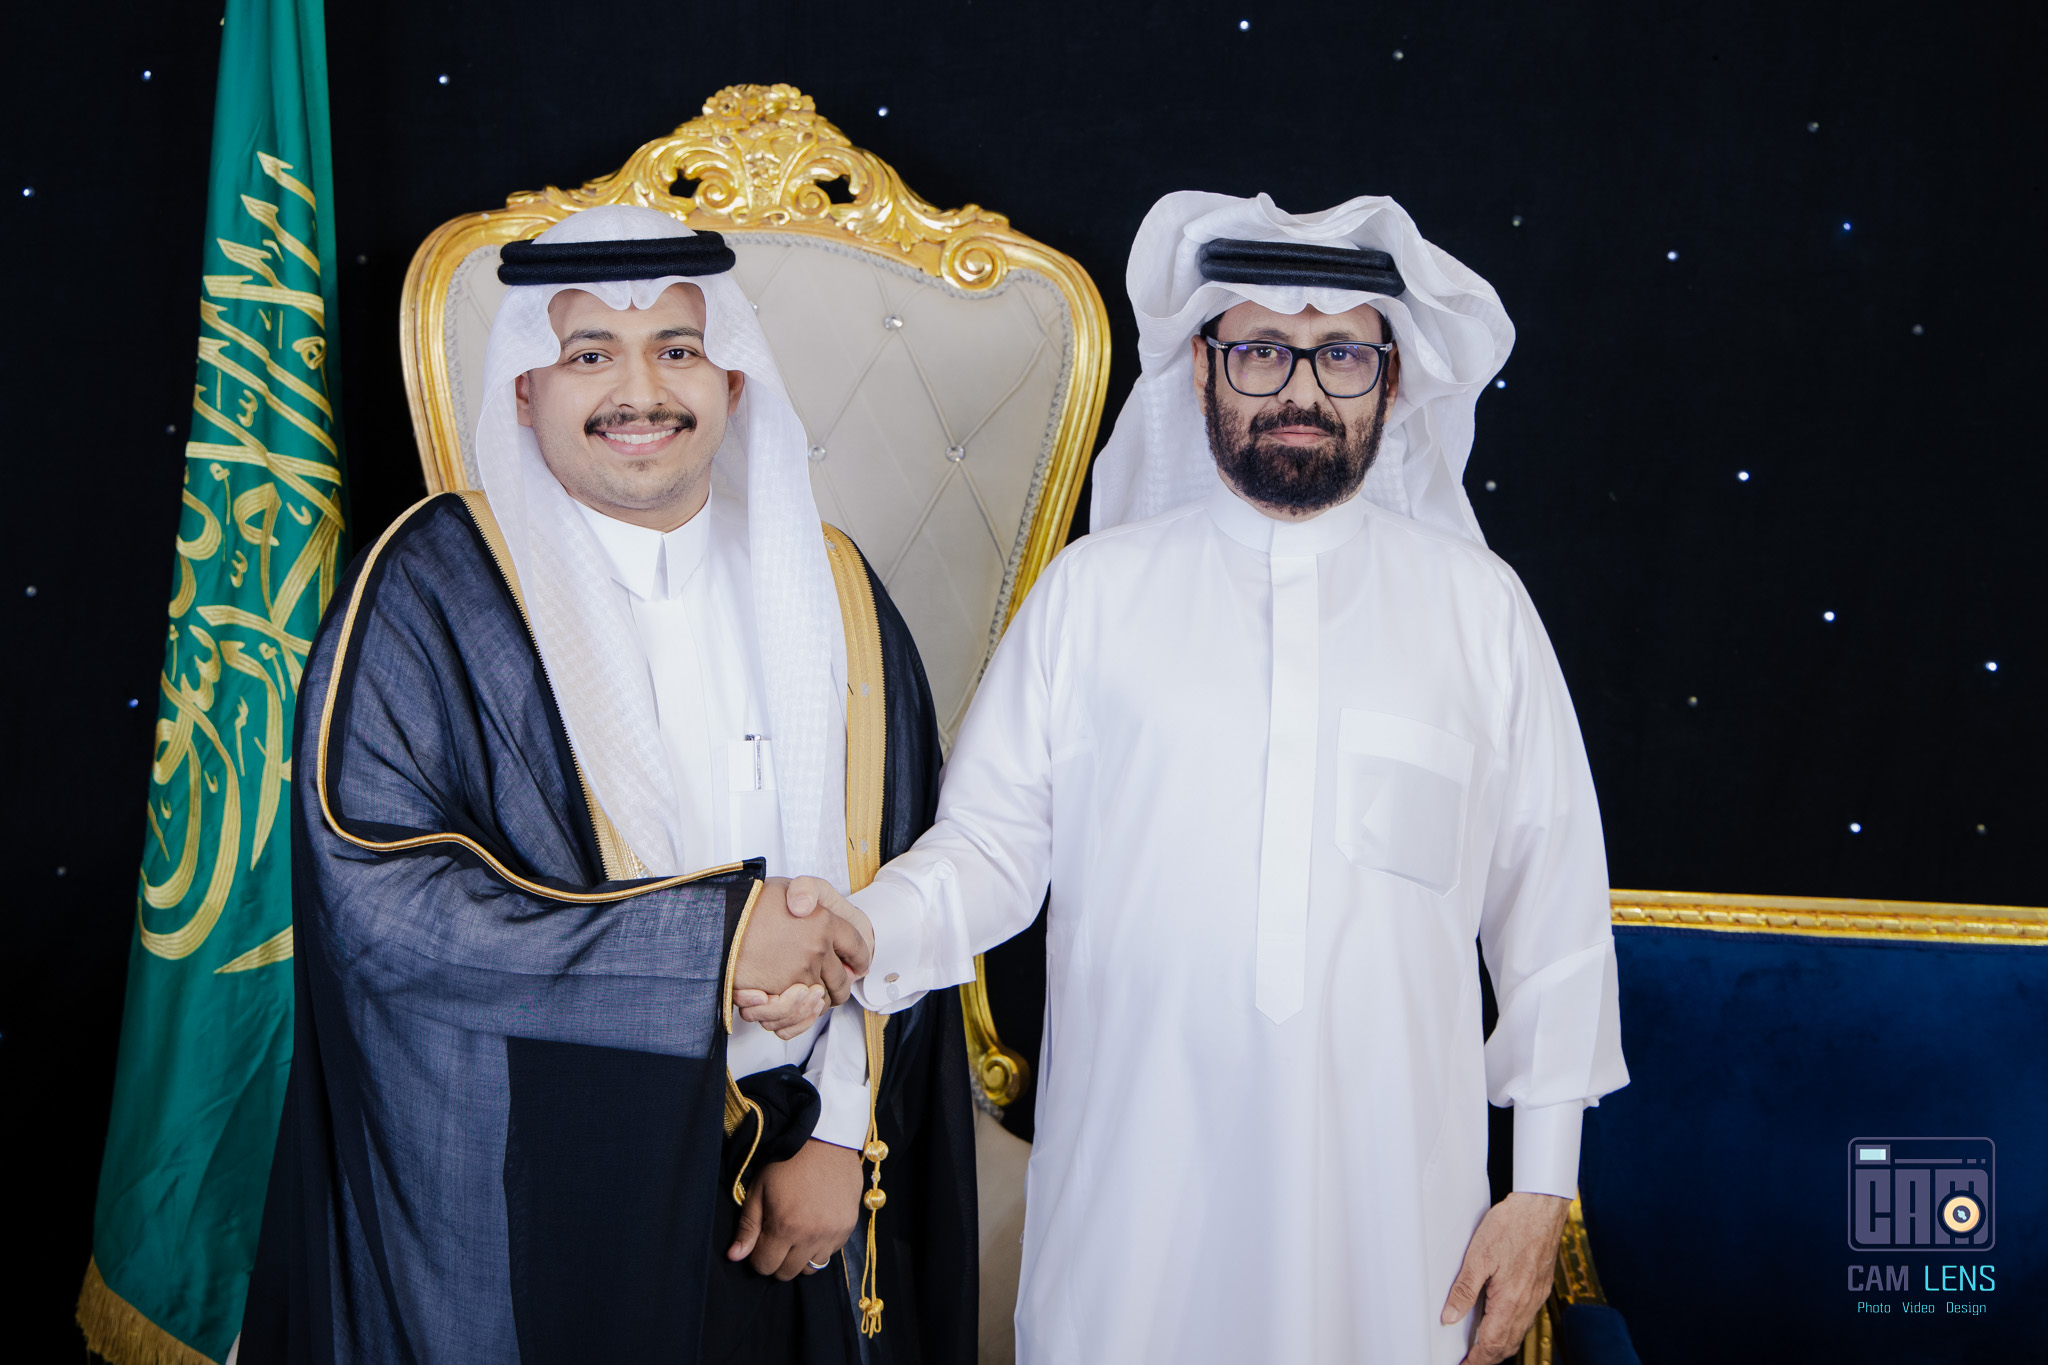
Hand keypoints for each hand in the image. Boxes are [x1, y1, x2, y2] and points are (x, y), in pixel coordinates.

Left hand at [726, 1139, 864, 1279]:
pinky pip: (831, 1253)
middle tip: (776, 1237)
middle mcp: (811, 1236)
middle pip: (788, 1273)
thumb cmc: (787, 1162)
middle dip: (777, 1261)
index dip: (757, 1257)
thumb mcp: (759, 1189)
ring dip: (800, 1258)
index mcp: (785, 1226)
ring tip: (796, 1234)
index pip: (765, 1266)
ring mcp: (832, 1233)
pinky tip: (815, 1226)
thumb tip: (734, 1257)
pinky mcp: (848, 1227)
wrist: (826, 1140)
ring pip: (811, 1268)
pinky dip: (820, 1247)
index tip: (760, 1241)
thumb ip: (747, 1226)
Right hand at [732, 879, 871, 1029]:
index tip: (858, 963)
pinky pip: (800, 1014)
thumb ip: (809, 894)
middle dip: (842, 985)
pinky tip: (798, 1003)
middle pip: (842, 980)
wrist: (715, 919)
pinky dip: (802, 1014)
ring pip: (822, 1000)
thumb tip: (815, 913)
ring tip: (816, 995)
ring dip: (821, 1001)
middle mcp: (816, 949)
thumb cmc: (748, 901)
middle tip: (837, 983)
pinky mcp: (778, 994)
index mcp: (824, 922)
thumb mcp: (785, 885)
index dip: (861, 957)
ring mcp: (797, 974)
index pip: (858, 947)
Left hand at [1441, 1192, 1569, 1364]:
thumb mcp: (1478, 1256)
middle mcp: (1527, 1303)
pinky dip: (1511, 1329)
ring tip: (1479, 1348)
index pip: (1492, 1344)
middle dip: (1487, 1358)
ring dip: (1499, 1346)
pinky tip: (1499, 1322)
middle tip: (1468, 1361)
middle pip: (1507, 1345)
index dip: (1476, 1360)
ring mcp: (1536, 1296)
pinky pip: (1525, 1318)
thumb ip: (1464, 1290)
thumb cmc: (1511, 1225)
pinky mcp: (1540, 1287)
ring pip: (1518, 1333)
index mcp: (1510, 1300)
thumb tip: (1450, 1317)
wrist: (1541, 1208)